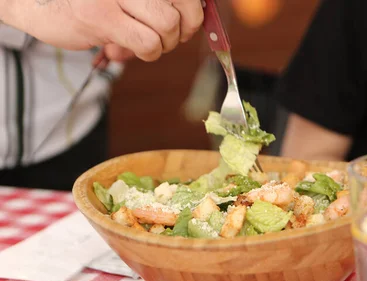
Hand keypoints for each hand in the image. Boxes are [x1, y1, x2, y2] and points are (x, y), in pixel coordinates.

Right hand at [3, 0, 203, 61]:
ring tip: (141, 43)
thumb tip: (194, 22)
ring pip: (168, 25)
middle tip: (162, 39)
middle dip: (180, 33)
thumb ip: (156, 5)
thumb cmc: (89, 1)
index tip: (183, 27)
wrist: (37, 2)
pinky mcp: (102, 16)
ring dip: (161, 45)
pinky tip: (129, 49)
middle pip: (185, 8)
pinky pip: (148, 43)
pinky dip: (147, 54)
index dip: (194, 14)